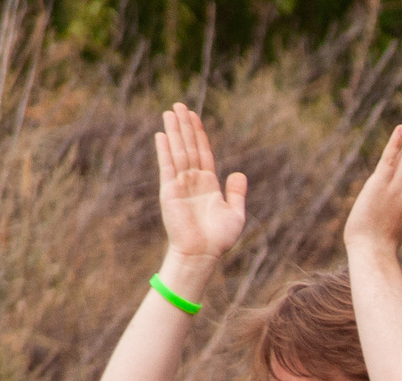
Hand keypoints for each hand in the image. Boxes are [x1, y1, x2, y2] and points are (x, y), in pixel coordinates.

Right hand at [155, 104, 247, 260]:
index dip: (199, 134)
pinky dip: (165, 151)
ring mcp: (180, 185)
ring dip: (174, 131)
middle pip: (189, 146)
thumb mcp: (235, 213)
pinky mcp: (170, 192)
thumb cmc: (219, 239)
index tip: (194, 116)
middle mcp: (193, 181)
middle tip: (179, 105)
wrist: (202, 254)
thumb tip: (239, 173)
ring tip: (170, 112)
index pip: (203, 152)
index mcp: (208, 184)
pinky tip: (162, 135)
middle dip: (184, 126)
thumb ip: (237, 193)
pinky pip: (167, 167)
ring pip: (178, 152)